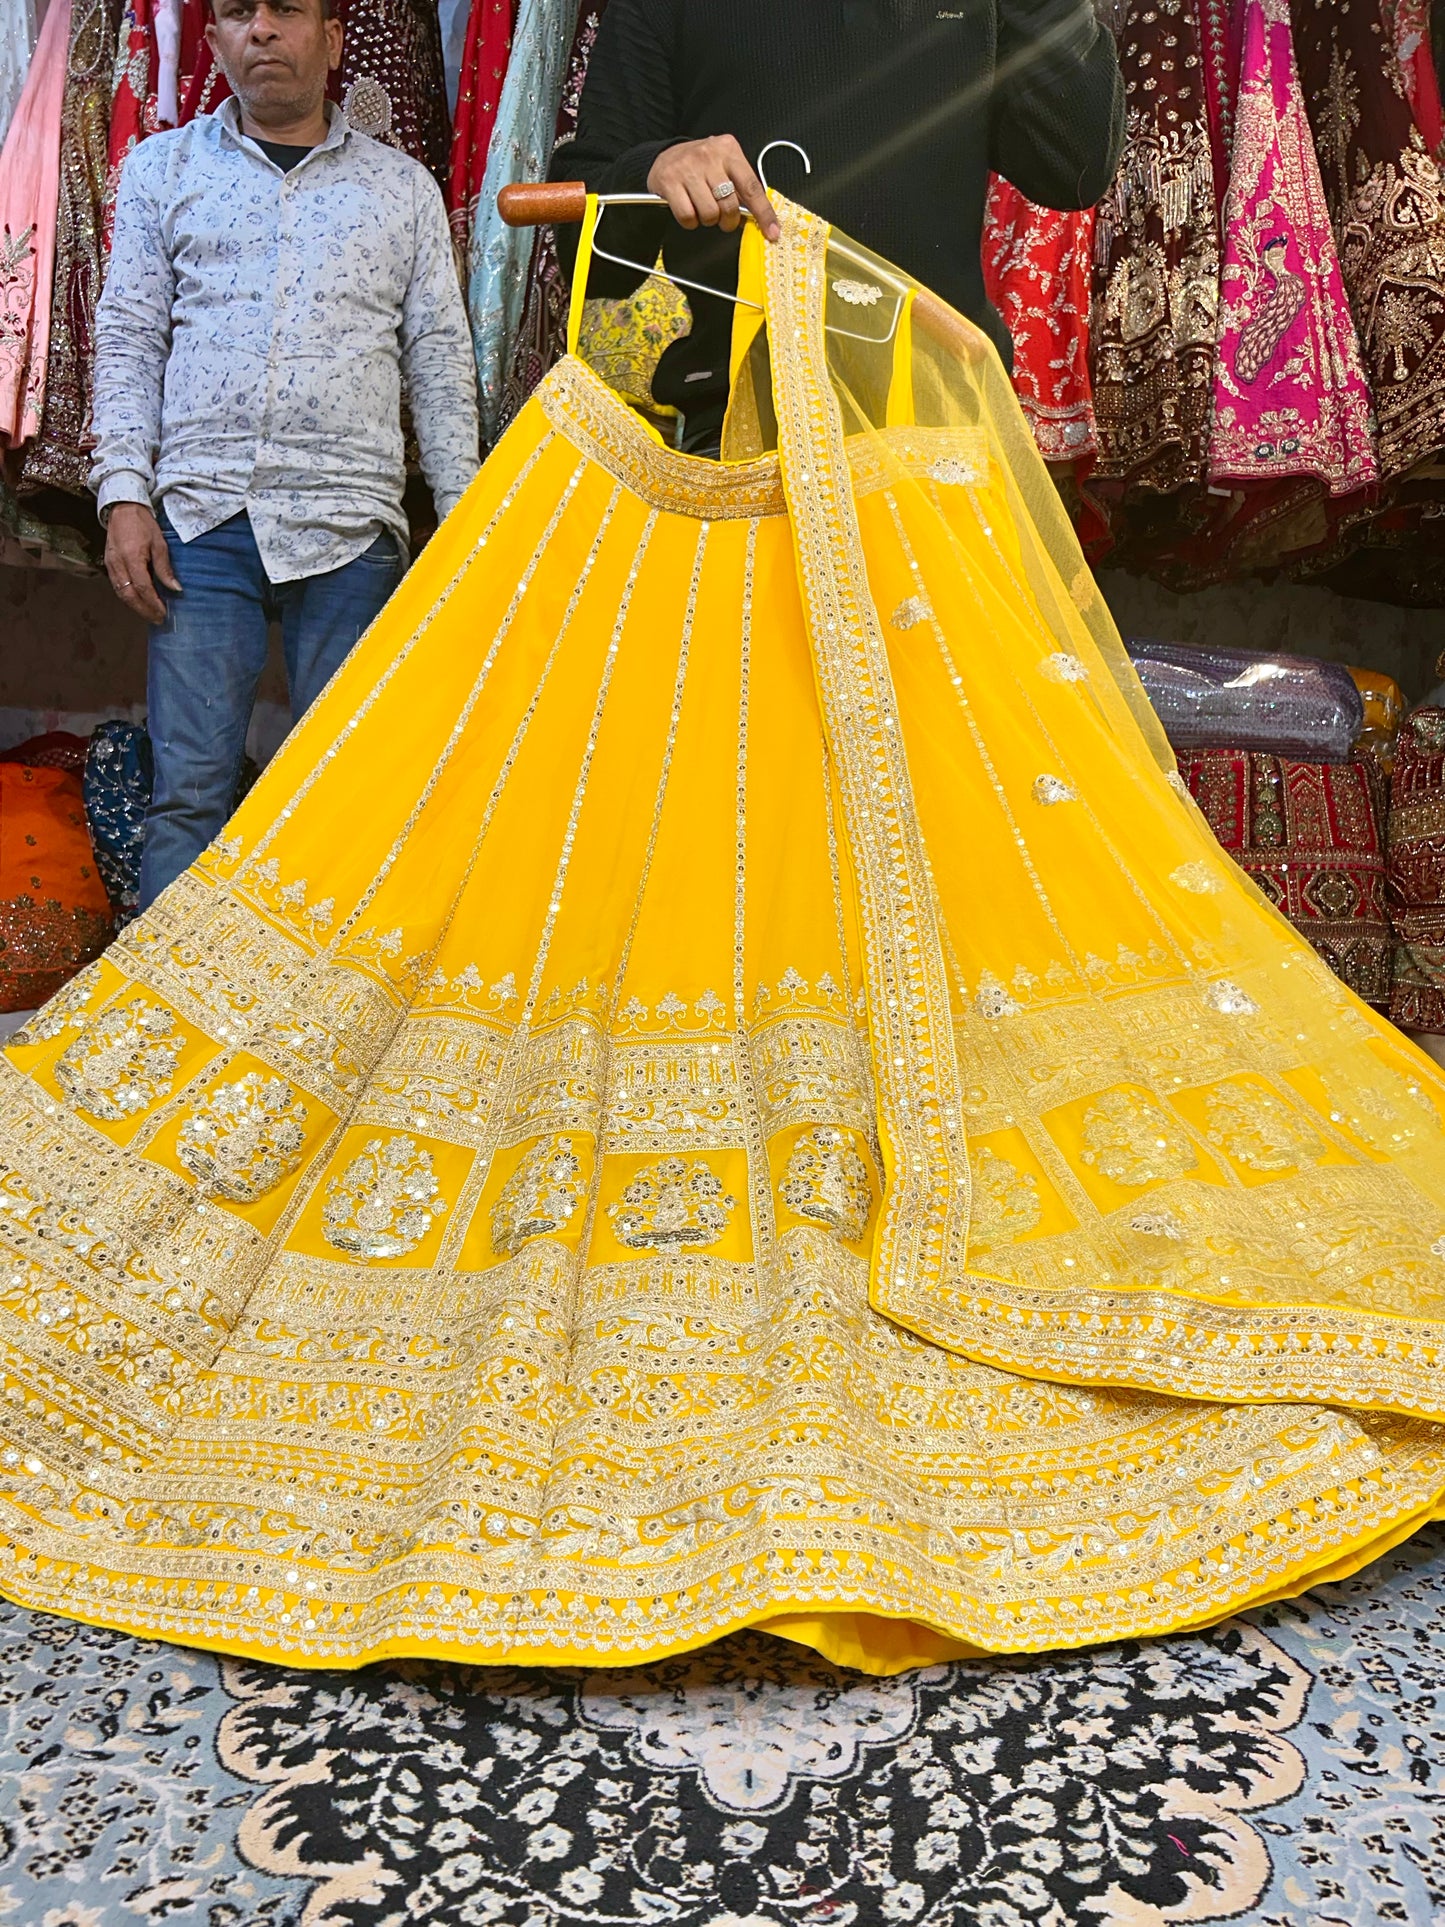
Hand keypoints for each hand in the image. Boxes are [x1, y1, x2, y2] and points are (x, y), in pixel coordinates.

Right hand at [105, 501, 180, 623]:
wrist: (122, 509)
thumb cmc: (143, 524)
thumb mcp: (159, 544)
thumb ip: (164, 568)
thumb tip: (175, 588)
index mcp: (132, 557)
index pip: (142, 588)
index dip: (153, 603)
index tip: (164, 613)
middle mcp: (118, 564)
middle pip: (129, 596)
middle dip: (144, 610)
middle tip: (158, 619)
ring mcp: (111, 565)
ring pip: (121, 593)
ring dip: (136, 607)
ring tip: (150, 614)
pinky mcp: (108, 564)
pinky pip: (117, 586)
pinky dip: (128, 597)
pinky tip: (139, 602)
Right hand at [646, 136, 779, 241]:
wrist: (665, 155)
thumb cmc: (699, 164)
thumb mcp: (724, 165)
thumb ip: (741, 187)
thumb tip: (759, 218)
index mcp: (729, 150)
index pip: (752, 187)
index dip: (763, 214)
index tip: (772, 231)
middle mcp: (709, 156)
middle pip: (730, 205)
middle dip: (728, 220)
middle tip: (723, 218)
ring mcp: (688, 168)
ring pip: (709, 213)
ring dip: (708, 220)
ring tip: (704, 209)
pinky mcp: (670, 181)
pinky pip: (688, 216)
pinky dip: (690, 221)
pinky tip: (690, 209)